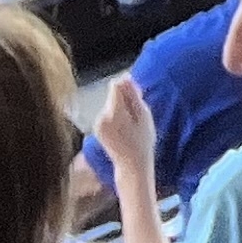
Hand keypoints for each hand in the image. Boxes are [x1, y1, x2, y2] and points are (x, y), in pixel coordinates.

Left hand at [92, 70, 157, 186]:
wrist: (131, 165)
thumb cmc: (142, 141)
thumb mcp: (144, 116)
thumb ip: (133, 96)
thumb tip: (126, 78)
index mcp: (114, 112)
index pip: (116, 85)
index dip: (128, 85)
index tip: (137, 94)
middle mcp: (102, 116)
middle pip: (113, 94)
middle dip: (125, 98)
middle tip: (138, 113)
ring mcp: (98, 123)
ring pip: (111, 103)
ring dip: (121, 107)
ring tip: (132, 123)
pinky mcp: (97, 127)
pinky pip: (108, 112)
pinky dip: (116, 115)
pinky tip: (125, 128)